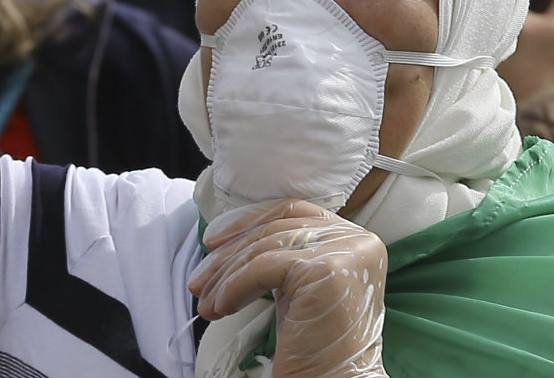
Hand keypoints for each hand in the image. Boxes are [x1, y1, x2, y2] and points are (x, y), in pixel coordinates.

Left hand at [189, 199, 387, 377]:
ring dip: (225, 277)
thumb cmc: (315, 343)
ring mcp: (344, 251)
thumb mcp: (299, 285)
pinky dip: (234, 287)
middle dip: (228, 255)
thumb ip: (282, 254)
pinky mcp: (325, 270)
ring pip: (265, 248)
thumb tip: (226, 238)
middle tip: (197, 282)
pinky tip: (220, 307)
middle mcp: (356, 238)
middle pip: (275, 229)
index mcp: (354, 236)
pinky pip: (262, 268)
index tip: (214, 241)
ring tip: (206, 304)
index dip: (249, 220)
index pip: (292, 210)